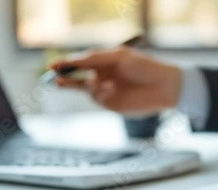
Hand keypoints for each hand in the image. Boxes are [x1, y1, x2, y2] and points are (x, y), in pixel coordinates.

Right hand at [50, 47, 181, 115]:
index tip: (53, 66)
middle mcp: (102, 76)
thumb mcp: (119, 57)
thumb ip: (96, 58)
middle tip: (55, 79)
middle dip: (65, 79)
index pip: (80, 62)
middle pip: (77, 78)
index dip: (66, 63)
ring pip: (86, 89)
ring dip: (88, 85)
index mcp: (103, 62)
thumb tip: (74, 60)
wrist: (164, 86)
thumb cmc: (144, 66)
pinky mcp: (111, 104)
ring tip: (99, 83)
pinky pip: (98, 98)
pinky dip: (100, 92)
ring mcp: (106, 91)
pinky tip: (110, 88)